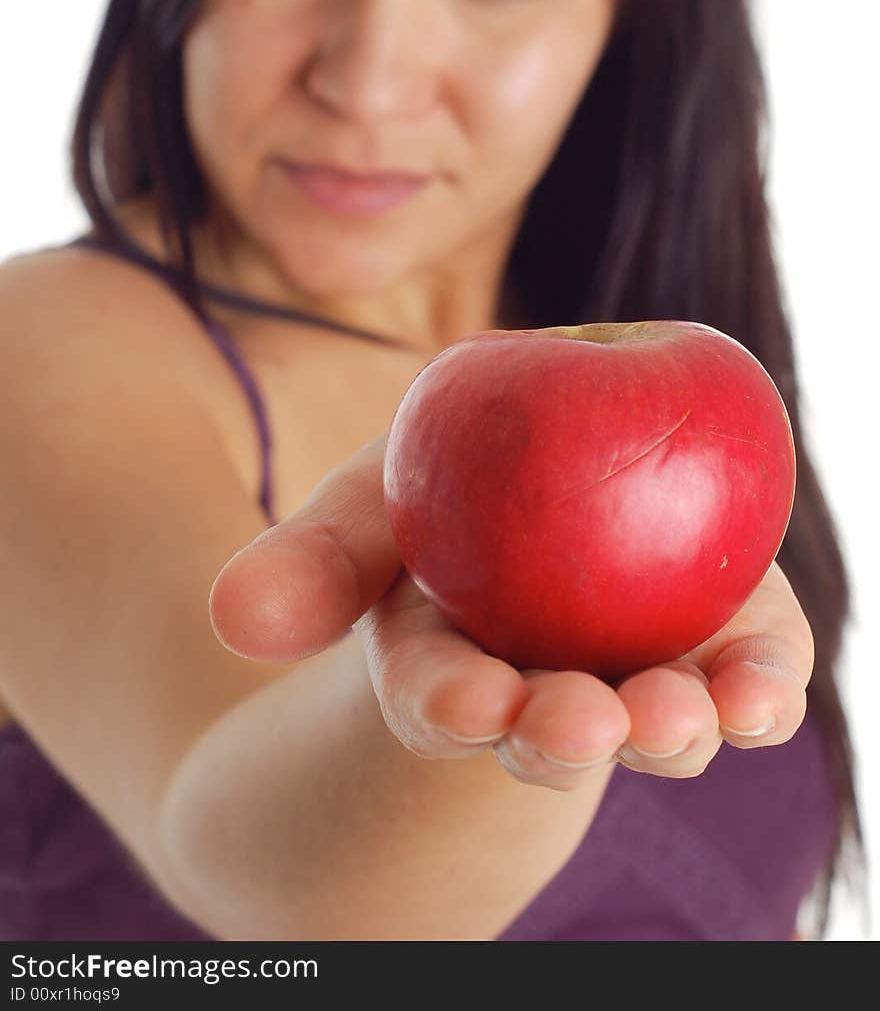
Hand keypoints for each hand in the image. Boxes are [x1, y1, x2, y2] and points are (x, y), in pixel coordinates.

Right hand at [209, 436, 813, 791]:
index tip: (475, 701)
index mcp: (454, 663)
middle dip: (567, 734)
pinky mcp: (722, 648)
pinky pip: (749, 679)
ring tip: (683, 716)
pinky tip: (763, 689)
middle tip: (587, 724)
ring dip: (671, 729)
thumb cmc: (446, 488)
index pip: (444, 697)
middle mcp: (549, 689)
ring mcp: (638, 676)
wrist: (555, 466)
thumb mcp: (372, 502)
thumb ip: (312, 558)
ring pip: (656, 723)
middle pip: (554, 729)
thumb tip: (234, 617)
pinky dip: (761, 689)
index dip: (456, 705)